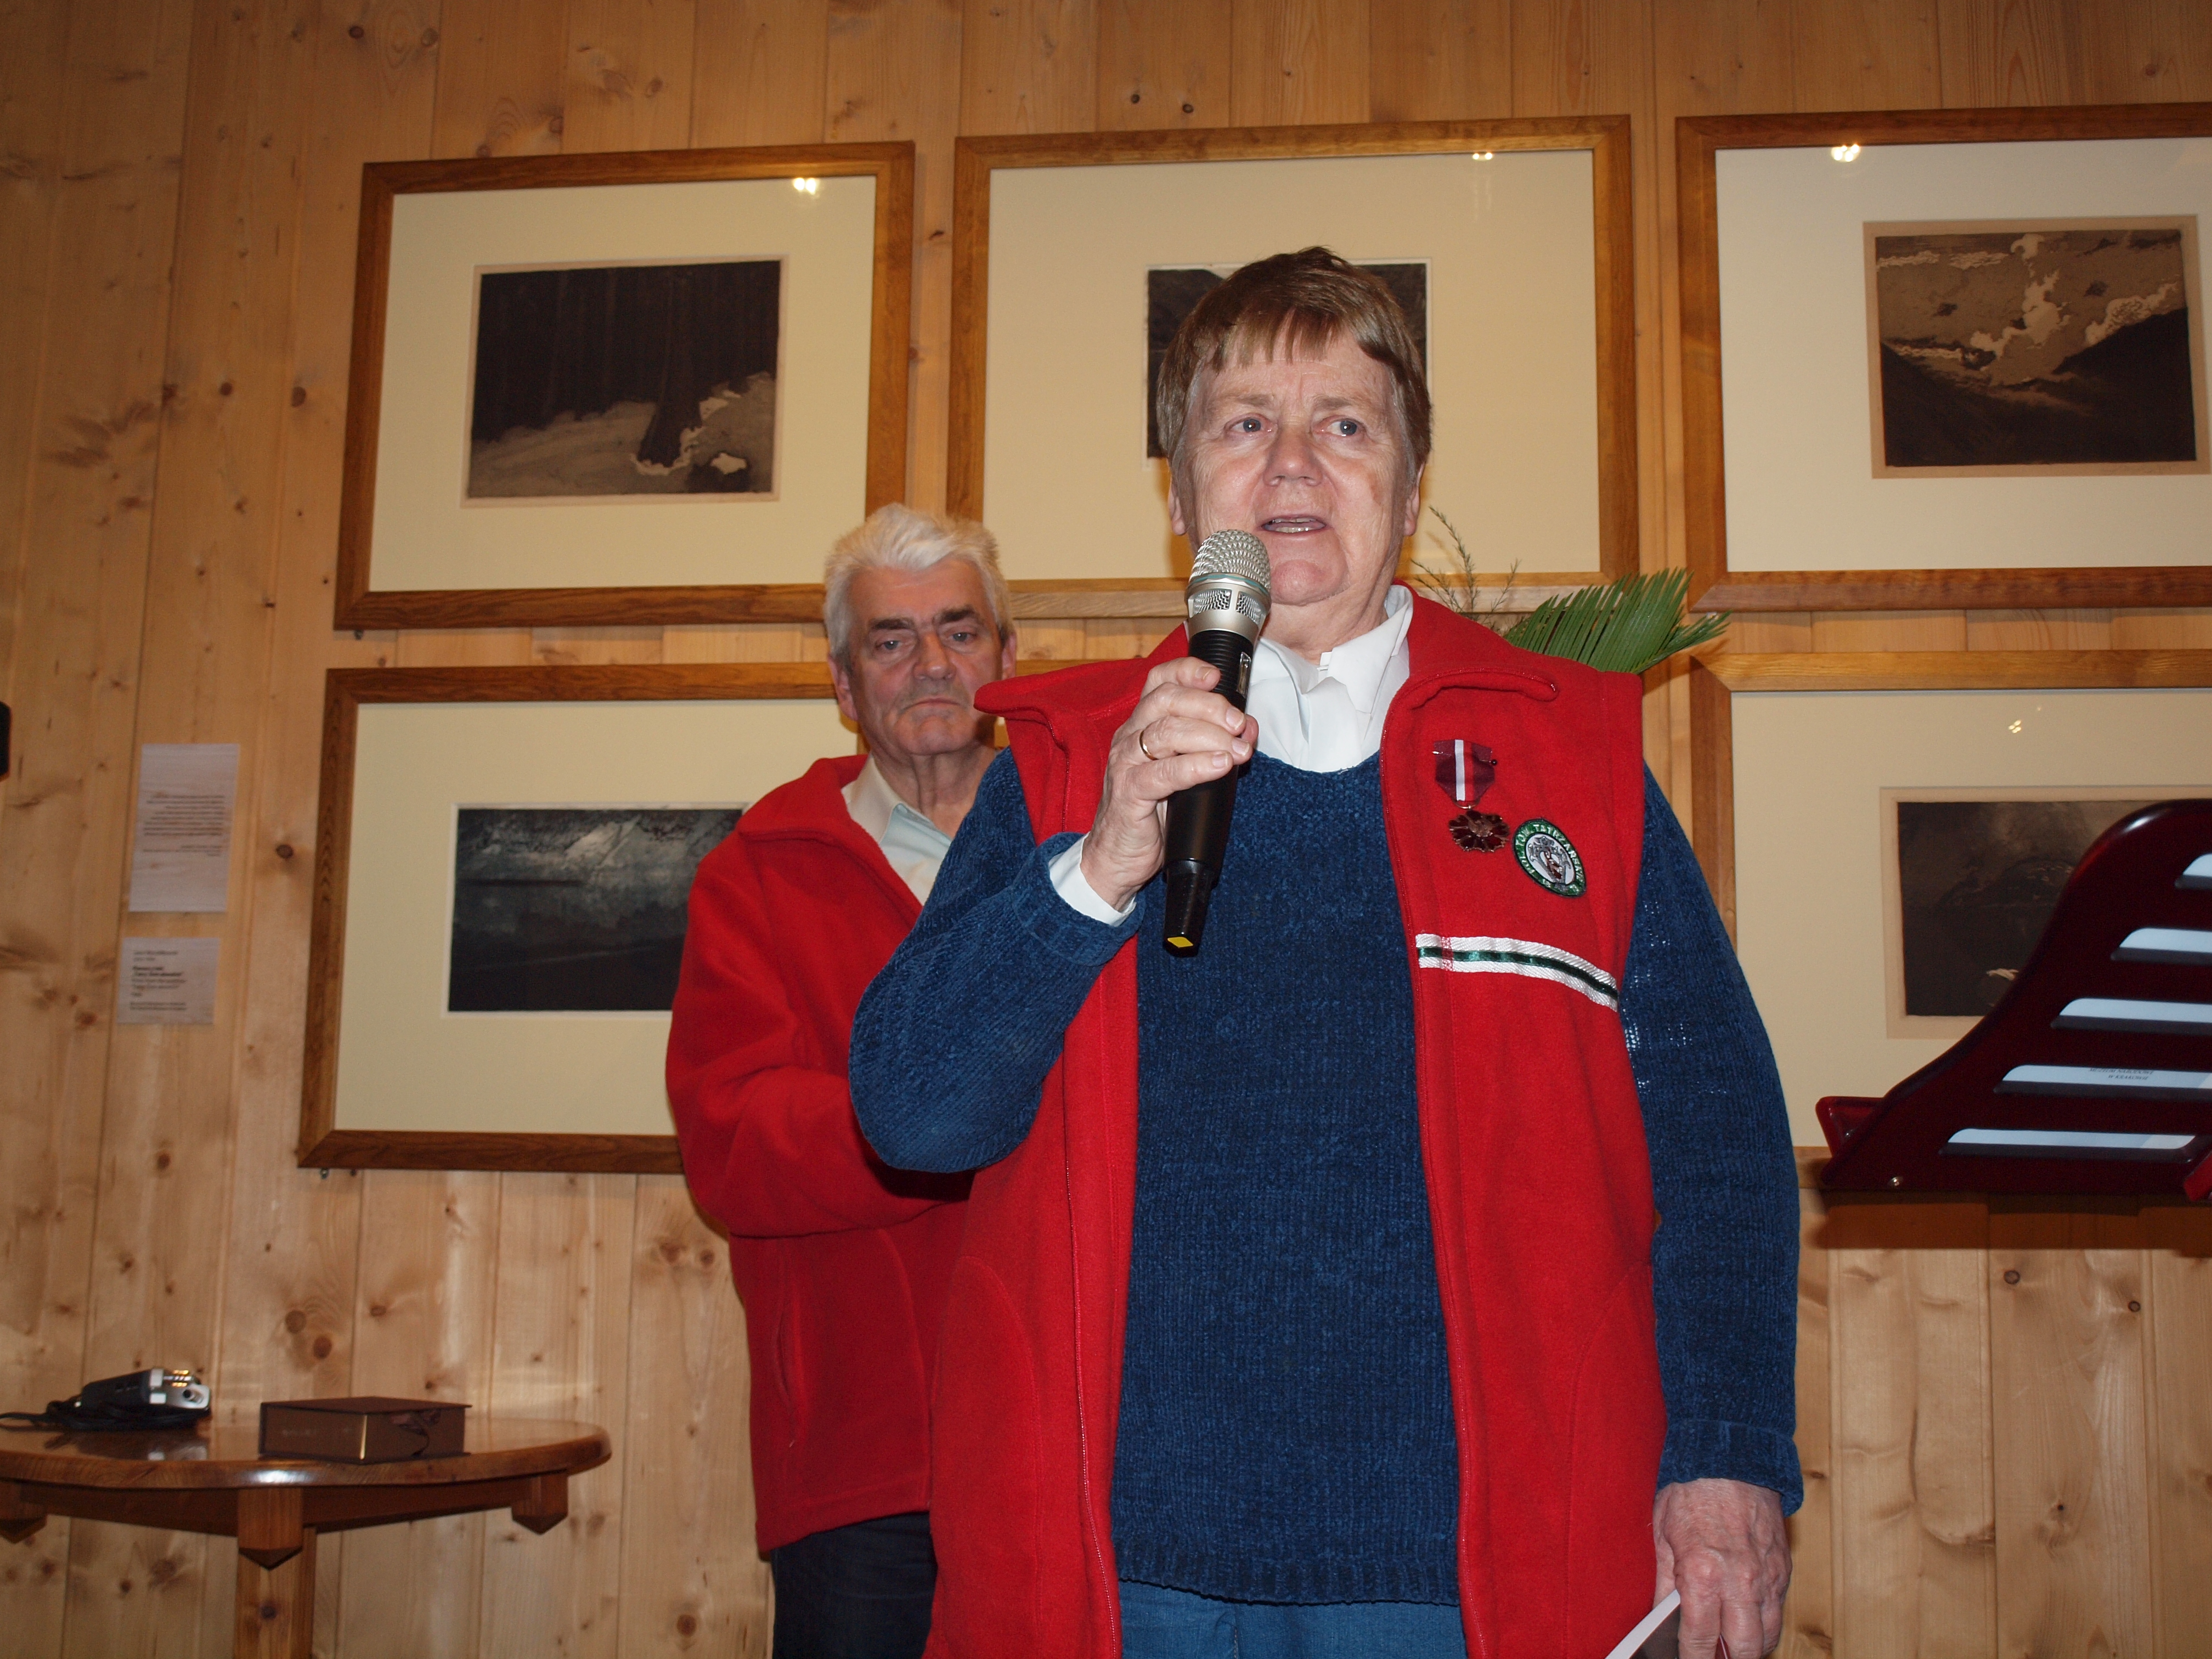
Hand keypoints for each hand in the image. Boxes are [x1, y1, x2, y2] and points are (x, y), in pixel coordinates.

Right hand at [1079, 657, 1256, 910]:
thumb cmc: (1151, 813)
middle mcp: (1129, 738)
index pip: (1159, 682)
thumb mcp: (1185, 772)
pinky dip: (1196, 766)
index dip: (1188, 671)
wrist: (1116, 858)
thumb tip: (1246, 729)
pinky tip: (1220, 765)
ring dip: (1210, 736)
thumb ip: (1212, 746)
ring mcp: (1125, 764)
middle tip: (1238, 724)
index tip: (1217, 676)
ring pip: (1166, 732)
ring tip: (1238, 749)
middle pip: (1167, 700)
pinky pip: (1163, 773)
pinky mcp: (1129, 794)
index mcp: (1141, 726)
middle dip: (1210, 706)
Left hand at [1652, 1478, 1789, 1657]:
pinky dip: (1763, 1623)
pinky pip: (1777, 1611)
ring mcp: (1767, 1576)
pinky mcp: (1782, 1568)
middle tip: (1710, 1658)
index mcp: (1704, 1573)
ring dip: (1749, 1647)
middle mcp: (1740, 1581)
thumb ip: (1663, 1582)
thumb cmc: (1690, 1490)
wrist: (1731, 1455)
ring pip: (1767, 1635)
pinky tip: (1745, 1620)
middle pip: (1744, 1649)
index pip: (1701, 1639)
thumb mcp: (1662, 1533)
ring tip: (1728, 1646)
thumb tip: (1660, 1618)